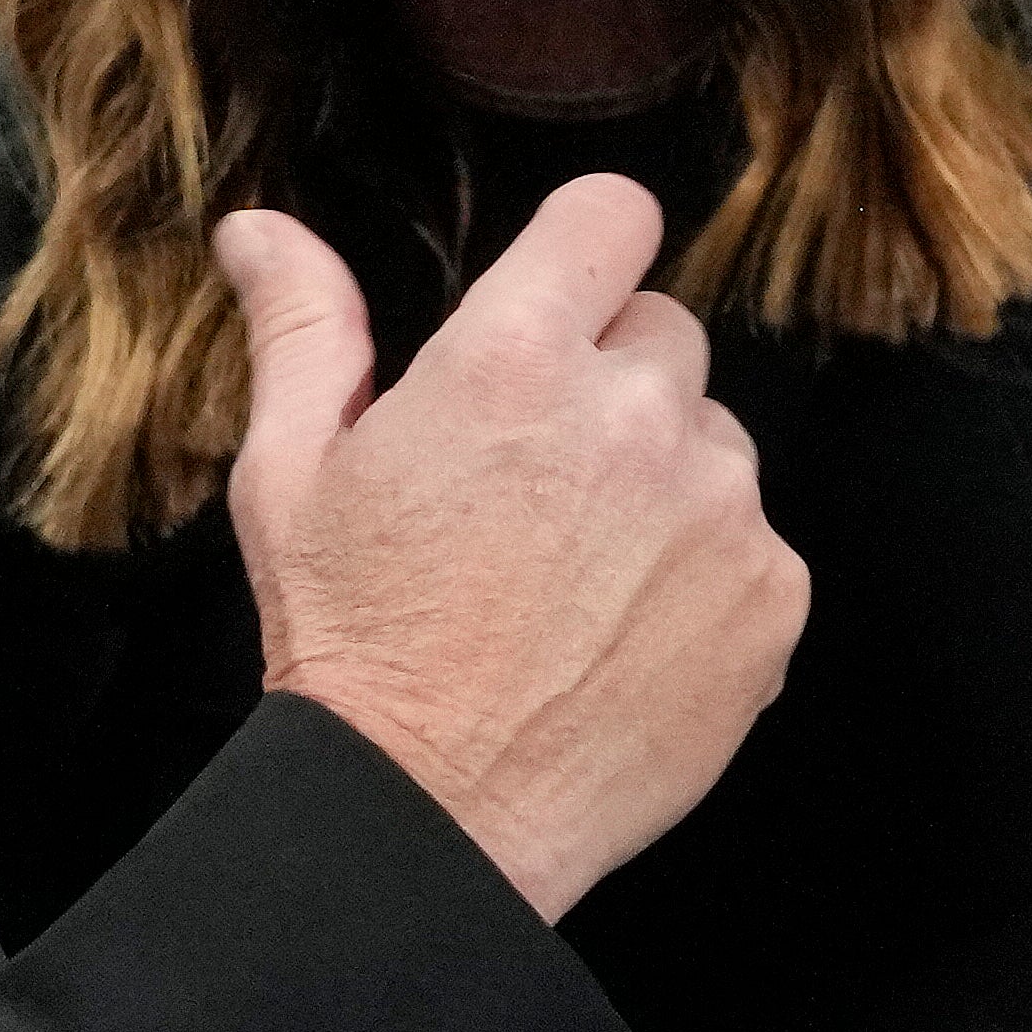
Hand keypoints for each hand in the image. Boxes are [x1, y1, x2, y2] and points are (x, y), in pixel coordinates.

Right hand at [217, 174, 805, 922]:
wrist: (430, 816)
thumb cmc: (352, 644)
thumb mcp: (291, 474)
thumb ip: (304, 328)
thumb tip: (261, 227)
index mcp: (514, 360)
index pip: (612, 215)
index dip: (586, 250)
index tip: (562, 301)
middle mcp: (635, 416)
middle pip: (663, 334)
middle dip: (608, 385)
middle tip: (534, 484)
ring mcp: (719, 508)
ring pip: (714, 443)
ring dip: (663, 482)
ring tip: (576, 575)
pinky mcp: (771, 597)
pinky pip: (754, 544)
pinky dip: (704, 578)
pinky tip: (622, 634)